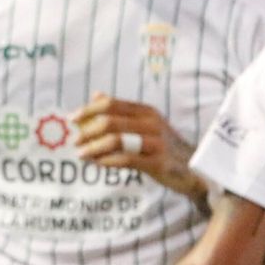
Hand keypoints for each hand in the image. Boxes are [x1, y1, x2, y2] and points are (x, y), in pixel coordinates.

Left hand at [73, 93, 206, 203]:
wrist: (192, 169)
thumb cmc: (162, 145)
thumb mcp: (145, 124)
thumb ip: (121, 111)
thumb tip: (95, 95)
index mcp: (146, 111)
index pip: (111, 104)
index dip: (88, 110)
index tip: (71, 119)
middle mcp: (152, 123)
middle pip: (110, 122)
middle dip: (87, 132)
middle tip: (75, 141)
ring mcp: (157, 142)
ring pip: (116, 141)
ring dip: (94, 147)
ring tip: (81, 154)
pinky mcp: (159, 162)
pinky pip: (126, 159)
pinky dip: (107, 161)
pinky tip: (97, 163)